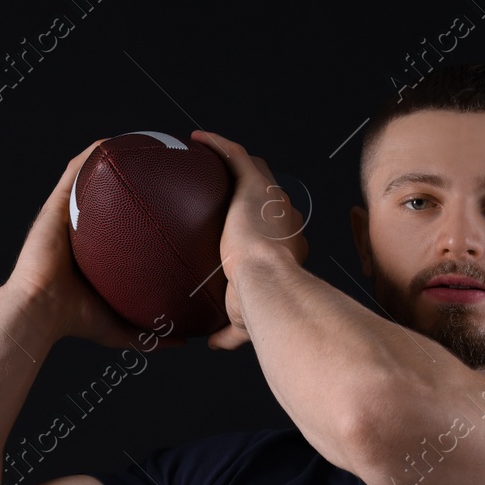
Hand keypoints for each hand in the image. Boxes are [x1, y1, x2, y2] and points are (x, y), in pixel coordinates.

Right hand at [2, 139, 188, 349]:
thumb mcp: (121, 327)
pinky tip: (111, 142)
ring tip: (138, 141)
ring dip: (111, 156)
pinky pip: (74, 172)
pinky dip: (91, 155)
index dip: (141, 208)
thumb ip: (150, 333)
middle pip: (108, 195)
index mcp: (94, 251)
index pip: (121, 223)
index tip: (169, 199)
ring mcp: (66, 215)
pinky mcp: (55, 206)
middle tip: (160, 165)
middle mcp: (80, 228)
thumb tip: (182, 342)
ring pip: (90, 177)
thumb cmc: (74, 320)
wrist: (40, 311)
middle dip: (131, 177)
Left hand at [190, 130, 309, 350]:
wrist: (267, 286)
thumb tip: (214, 344)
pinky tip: (195, 140)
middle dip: (251, 190)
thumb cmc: (262, 307)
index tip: (239, 228)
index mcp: (289, 247)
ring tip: (207, 158)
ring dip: (234, 161)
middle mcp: (286, 218)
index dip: (262, 225)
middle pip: (269, 196)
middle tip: (223, 192)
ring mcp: (272, 199)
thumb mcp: (244, 321)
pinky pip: (235, 156)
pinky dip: (217, 145)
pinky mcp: (255, 186)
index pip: (276, 228)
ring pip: (256, 169)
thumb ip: (230, 333)